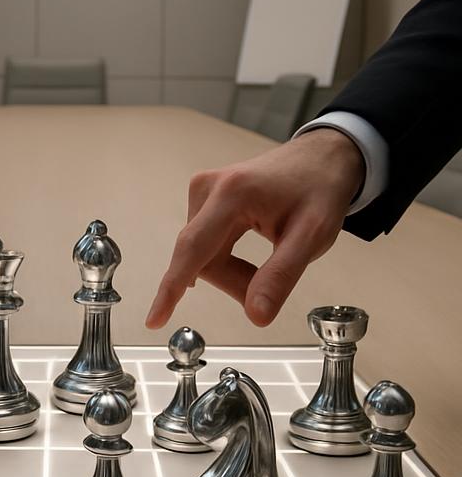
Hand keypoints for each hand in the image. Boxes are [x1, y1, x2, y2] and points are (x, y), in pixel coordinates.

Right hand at [146, 128, 364, 329]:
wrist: (322, 157)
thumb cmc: (320, 190)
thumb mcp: (312, 237)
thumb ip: (281, 276)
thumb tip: (256, 316)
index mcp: (232, 194)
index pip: (193, 249)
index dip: (172, 289)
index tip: (154, 319)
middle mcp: (207, 188)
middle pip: (201, 258)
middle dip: (233, 281)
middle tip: (271, 288)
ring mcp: (202, 190)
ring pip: (201, 255)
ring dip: (231, 271)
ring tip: (269, 261)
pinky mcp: (203, 196)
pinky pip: (204, 244)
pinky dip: (226, 257)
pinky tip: (251, 250)